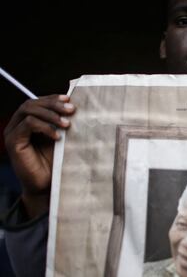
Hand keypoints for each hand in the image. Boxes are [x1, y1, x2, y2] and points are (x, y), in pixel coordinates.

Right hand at [3, 94, 75, 218]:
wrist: (47, 185)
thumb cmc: (56, 161)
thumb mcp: (61, 137)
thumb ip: (62, 122)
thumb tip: (75, 106)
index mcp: (27, 120)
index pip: (37, 102)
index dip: (52, 98)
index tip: (69, 99)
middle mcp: (17, 124)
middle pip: (32, 103)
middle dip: (53, 104)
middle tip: (71, 110)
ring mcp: (13, 132)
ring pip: (29, 110)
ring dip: (51, 115)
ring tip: (67, 124)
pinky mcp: (13, 142)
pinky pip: (28, 124)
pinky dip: (44, 127)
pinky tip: (57, 136)